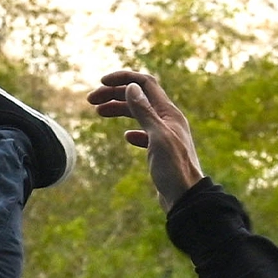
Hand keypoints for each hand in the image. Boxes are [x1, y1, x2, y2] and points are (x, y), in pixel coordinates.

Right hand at [86, 70, 204, 209]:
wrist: (185, 199)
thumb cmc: (174, 169)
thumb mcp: (157, 137)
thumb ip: (144, 111)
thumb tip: (131, 87)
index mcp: (169, 113)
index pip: (145, 84)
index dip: (123, 79)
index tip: (102, 82)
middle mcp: (168, 121)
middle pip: (139, 97)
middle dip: (115, 94)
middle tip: (92, 100)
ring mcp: (165, 136)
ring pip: (139, 115)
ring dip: (119, 110)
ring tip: (99, 112)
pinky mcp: (161, 152)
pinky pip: (145, 134)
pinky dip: (134, 132)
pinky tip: (126, 137)